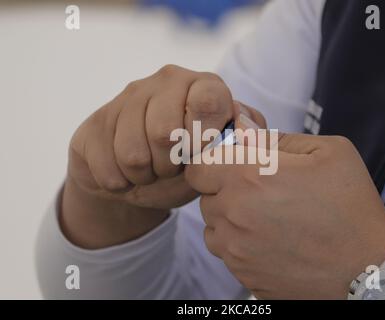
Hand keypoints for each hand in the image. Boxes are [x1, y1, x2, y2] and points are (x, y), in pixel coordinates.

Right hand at [62, 65, 264, 247]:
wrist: (139, 178)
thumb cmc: (189, 165)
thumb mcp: (221, 157)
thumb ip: (241, 142)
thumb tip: (243, 129)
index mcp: (203, 86)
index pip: (208, 101)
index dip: (203, 138)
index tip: (198, 155)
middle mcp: (166, 81)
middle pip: (164, 132)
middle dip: (170, 165)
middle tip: (171, 167)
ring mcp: (127, 97)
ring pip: (132, 154)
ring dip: (145, 176)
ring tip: (150, 170)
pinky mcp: (95, 122)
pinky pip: (106, 167)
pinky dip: (120, 183)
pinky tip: (126, 173)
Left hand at [185, 132, 384, 298]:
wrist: (369, 265)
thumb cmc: (350, 206)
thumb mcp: (326, 151)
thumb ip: (277, 138)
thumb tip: (244, 129)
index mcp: (248, 177)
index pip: (197, 169)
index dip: (212, 165)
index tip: (230, 167)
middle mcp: (234, 214)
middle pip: (206, 198)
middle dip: (225, 191)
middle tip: (259, 192)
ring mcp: (236, 250)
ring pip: (213, 228)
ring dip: (230, 220)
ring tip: (265, 219)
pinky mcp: (244, 276)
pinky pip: (227, 254)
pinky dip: (240, 246)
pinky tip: (270, 242)